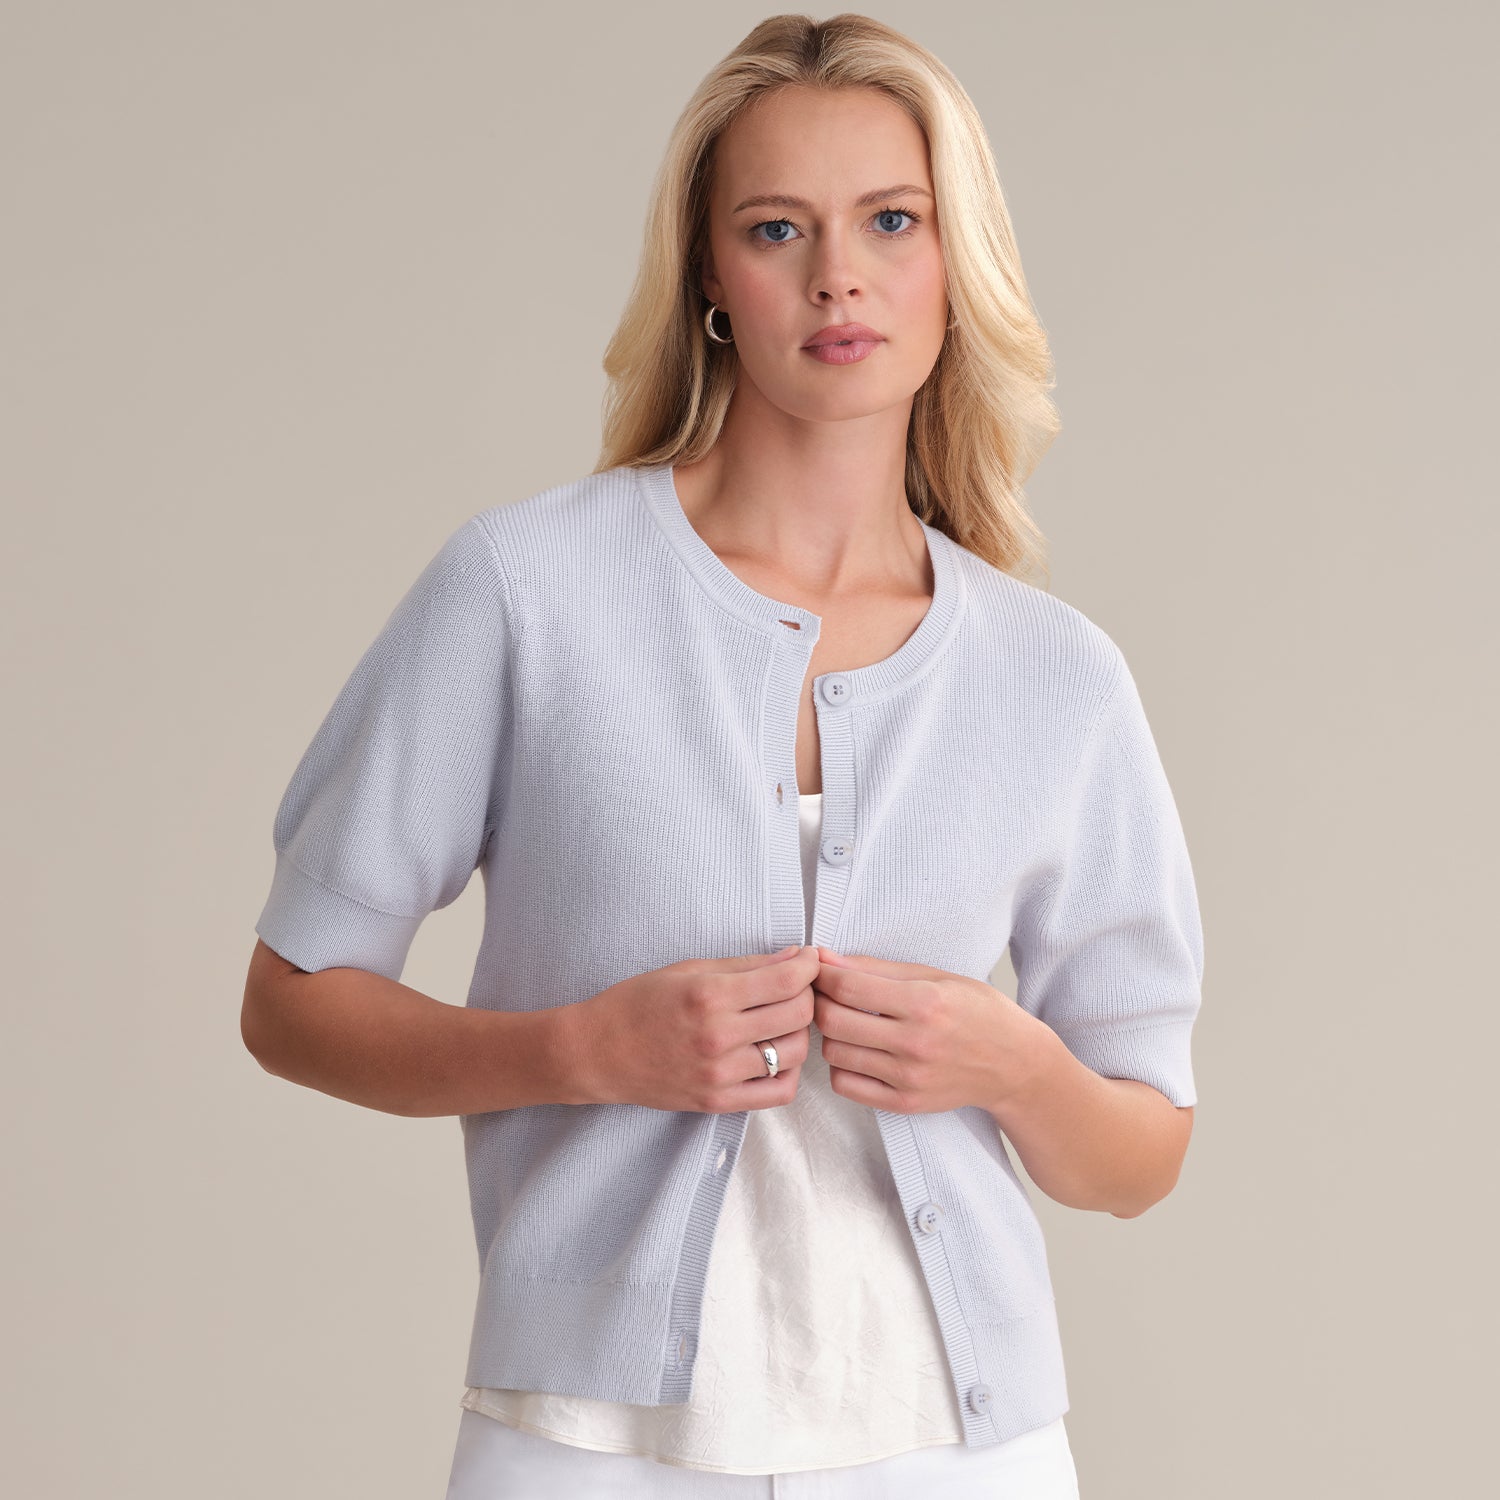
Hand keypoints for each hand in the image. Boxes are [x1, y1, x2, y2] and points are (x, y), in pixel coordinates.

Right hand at [574, 944, 819, 1113]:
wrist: (598, 1052)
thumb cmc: (638, 1003)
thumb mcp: (688, 970)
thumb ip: (746, 965)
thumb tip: (794, 957)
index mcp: (709, 996)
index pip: (786, 979)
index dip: (808, 965)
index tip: (809, 959)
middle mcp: (718, 1037)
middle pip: (798, 1014)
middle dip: (807, 994)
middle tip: (797, 986)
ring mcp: (719, 1074)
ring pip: (794, 1052)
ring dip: (799, 1031)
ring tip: (782, 1019)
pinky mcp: (718, 1102)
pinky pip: (779, 1091)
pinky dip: (789, 1071)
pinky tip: (775, 1053)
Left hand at [812, 947, 1047, 1114]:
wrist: (1014, 1064)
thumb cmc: (977, 1012)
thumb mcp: (935, 976)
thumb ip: (877, 969)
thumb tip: (827, 959)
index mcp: (924, 1002)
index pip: (847, 987)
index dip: (821, 974)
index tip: (817, 969)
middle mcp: (915, 1042)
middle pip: (833, 1020)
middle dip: (819, 1002)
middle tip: (824, 993)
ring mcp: (909, 1077)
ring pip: (834, 1053)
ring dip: (830, 1034)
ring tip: (845, 1022)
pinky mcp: (905, 1103)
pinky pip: (846, 1085)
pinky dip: (841, 1066)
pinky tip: (858, 1051)